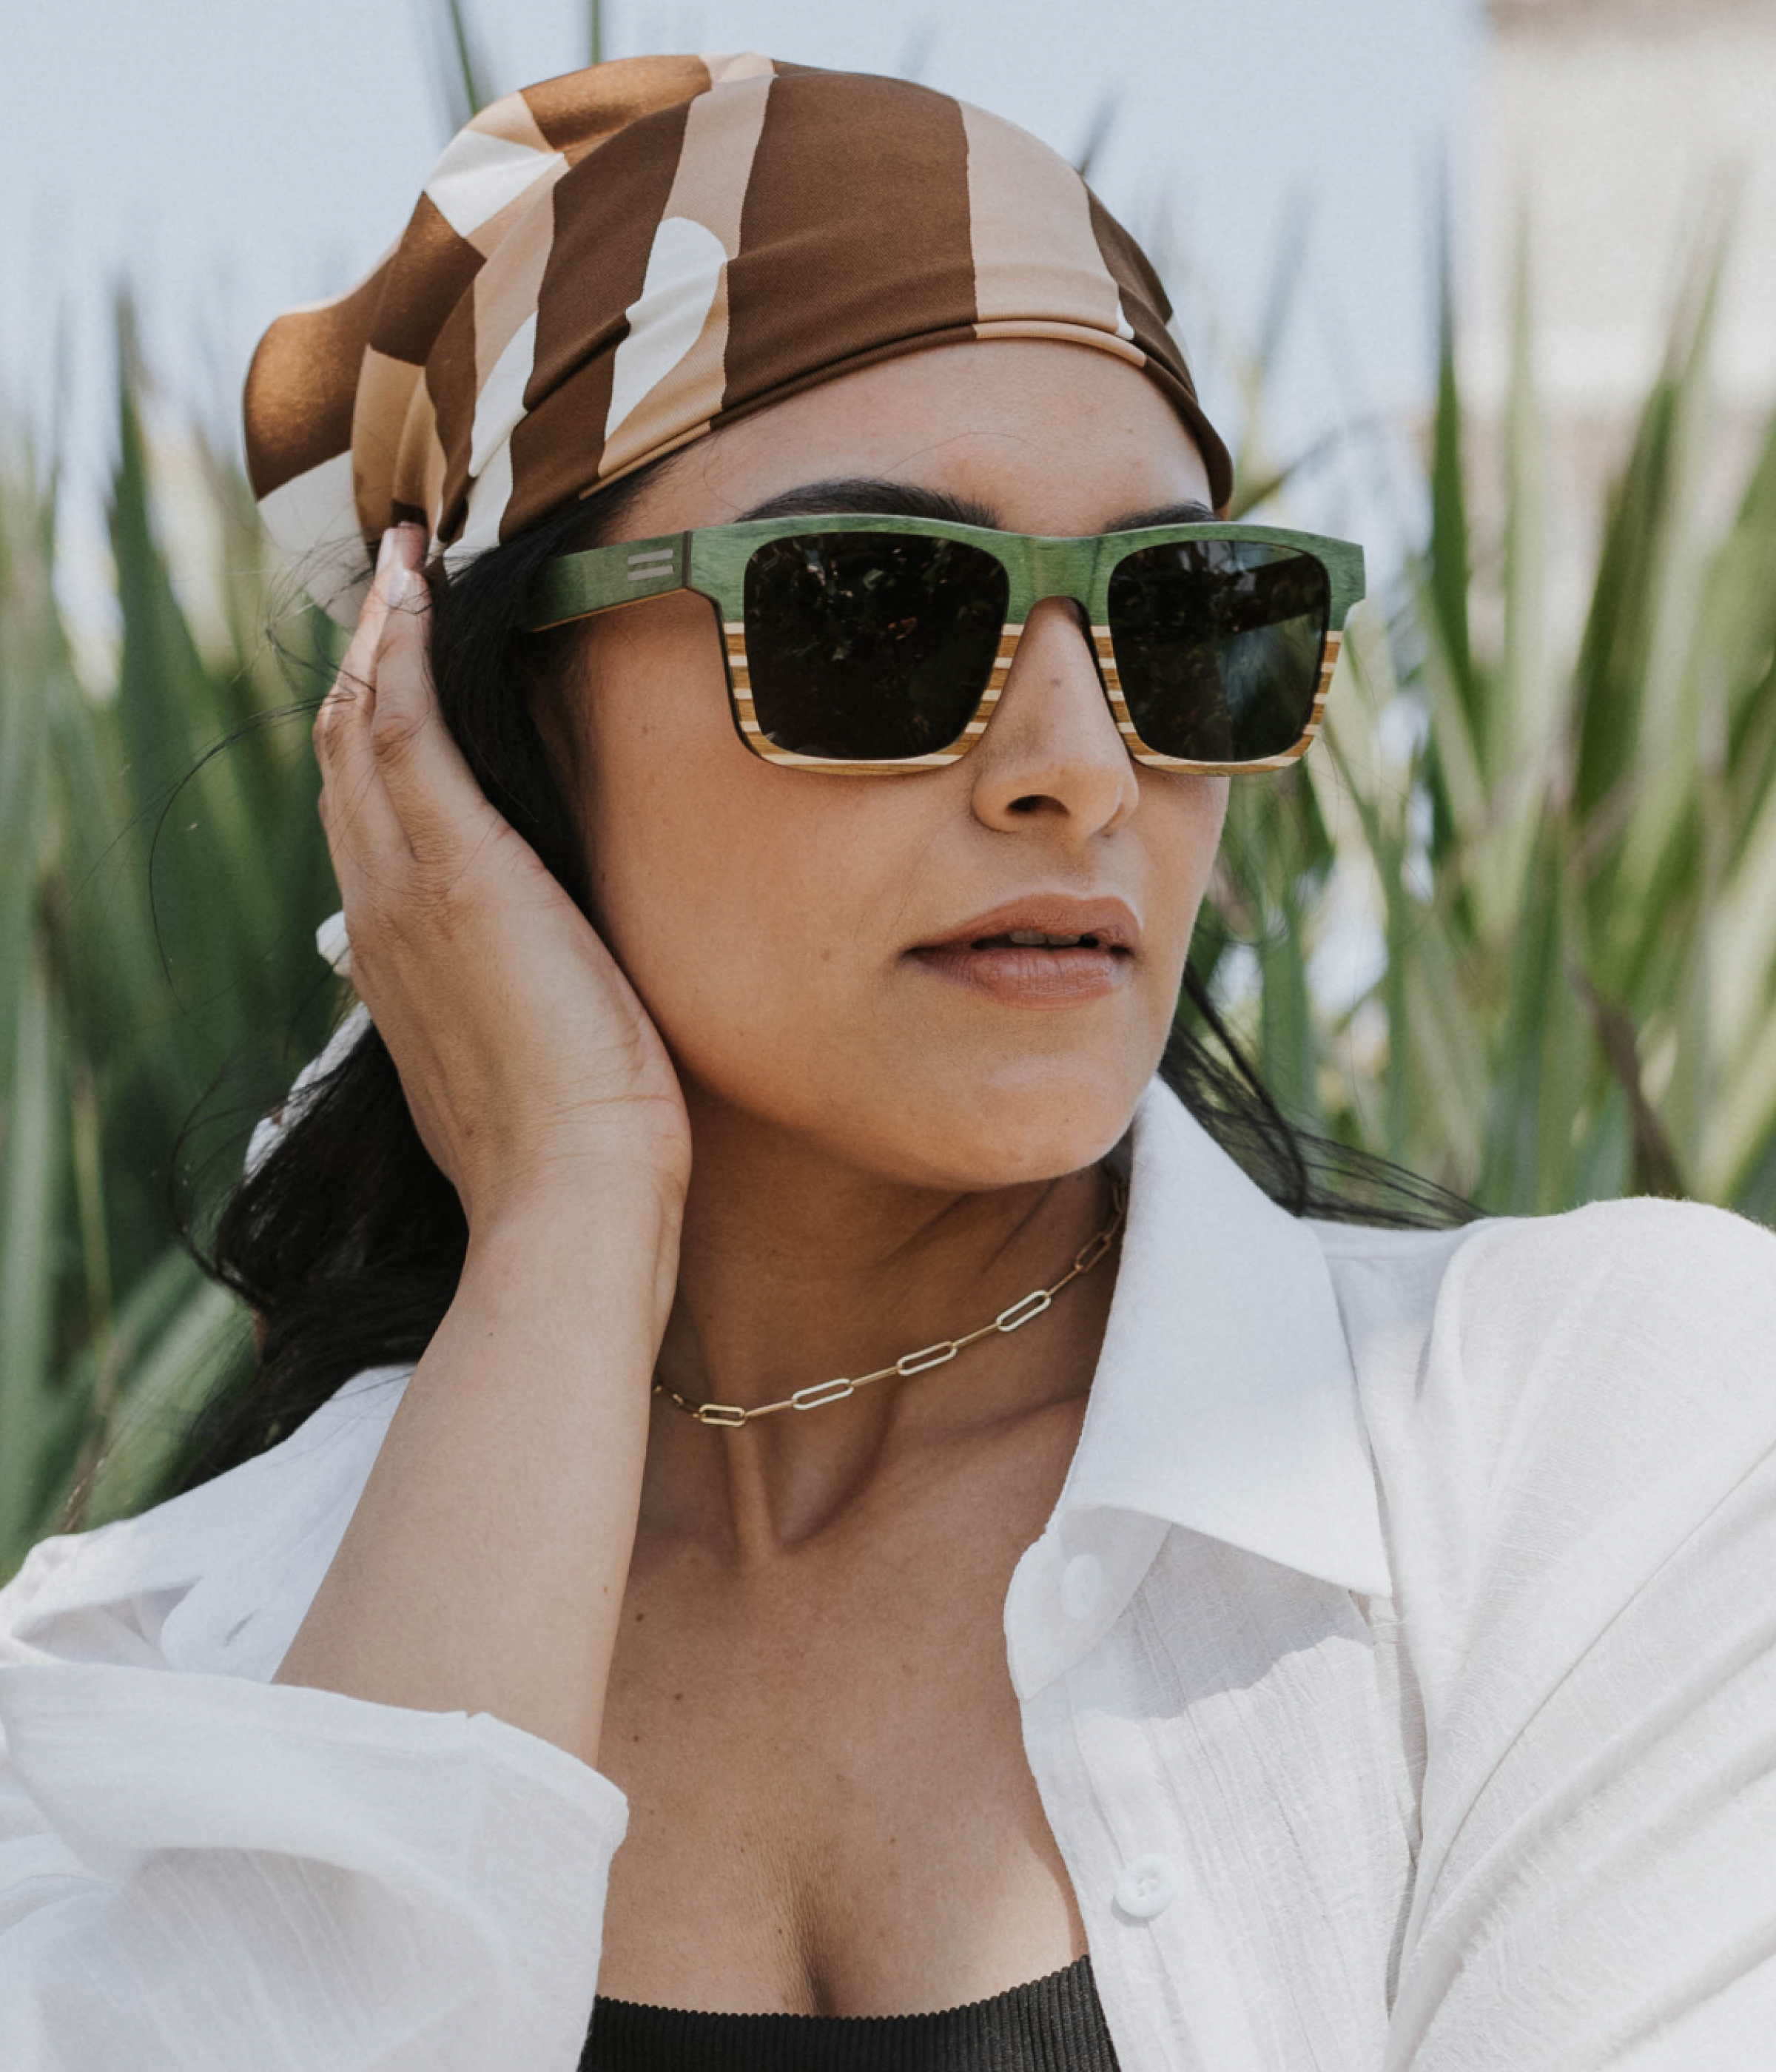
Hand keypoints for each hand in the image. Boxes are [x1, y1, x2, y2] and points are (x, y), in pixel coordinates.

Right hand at [312, 525, 691, 1240]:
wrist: (573, 1192)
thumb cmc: (574, 1152)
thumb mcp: (529, 1065)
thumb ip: (514, 1007)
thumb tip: (541, 987)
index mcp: (399, 963)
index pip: (367, 825)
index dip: (372, 742)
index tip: (397, 680)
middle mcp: (380, 915)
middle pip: (344, 763)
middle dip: (364, 670)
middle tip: (397, 593)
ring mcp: (405, 887)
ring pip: (359, 730)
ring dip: (378, 639)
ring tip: (406, 568)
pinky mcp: (455, 867)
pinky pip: (401, 725)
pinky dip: (399, 649)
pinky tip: (415, 587)